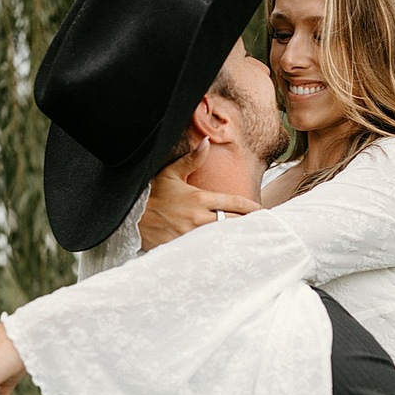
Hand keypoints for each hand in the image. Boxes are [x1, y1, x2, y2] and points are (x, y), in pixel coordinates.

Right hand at [139, 138, 261, 249]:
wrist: (131, 218)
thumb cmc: (152, 194)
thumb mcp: (170, 174)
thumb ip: (192, 160)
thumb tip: (208, 141)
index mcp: (199, 198)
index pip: (234, 203)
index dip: (251, 208)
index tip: (263, 211)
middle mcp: (198, 217)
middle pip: (234, 222)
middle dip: (249, 224)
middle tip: (263, 227)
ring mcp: (192, 235)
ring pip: (223, 237)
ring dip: (236, 238)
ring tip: (251, 240)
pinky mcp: (184, 248)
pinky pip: (208, 249)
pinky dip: (219, 249)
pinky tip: (229, 253)